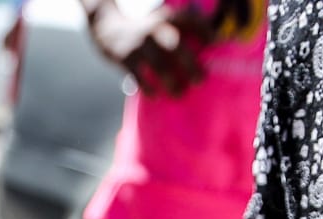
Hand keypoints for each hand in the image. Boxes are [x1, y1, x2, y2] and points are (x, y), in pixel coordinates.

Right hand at [83, 1, 208, 94]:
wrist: (107, 27)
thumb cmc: (143, 31)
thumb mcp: (160, 22)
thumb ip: (180, 33)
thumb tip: (209, 50)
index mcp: (166, 19)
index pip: (189, 20)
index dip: (203, 29)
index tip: (215, 42)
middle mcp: (154, 29)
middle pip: (175, 45)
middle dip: (190, 63)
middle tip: (201, 80)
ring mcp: (138, 44)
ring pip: (158, 63)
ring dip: (170, 80)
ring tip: (179, 94)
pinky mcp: (124, 57)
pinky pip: (137, 75)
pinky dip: (147, 86)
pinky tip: (155, 95)